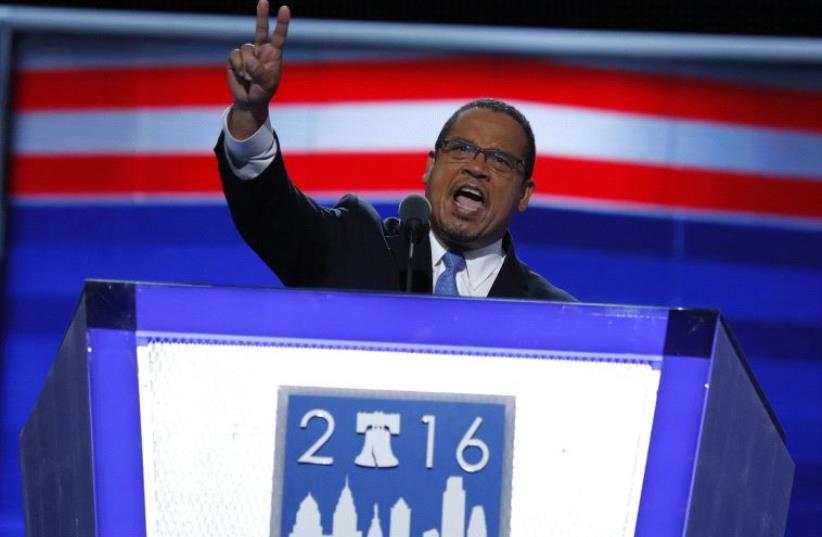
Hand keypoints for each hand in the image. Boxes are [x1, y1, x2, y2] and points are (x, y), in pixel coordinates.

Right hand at [226, 1, 289, 136]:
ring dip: (246, 65)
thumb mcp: (266, 85)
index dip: (281, 23)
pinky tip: (241, 75)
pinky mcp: (235, 58)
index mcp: (274, 54)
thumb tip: (250, 60)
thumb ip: (260, 72)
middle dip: (262, 15)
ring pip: (245, 48)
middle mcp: (261, 50)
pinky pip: (235, 55)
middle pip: (261, 29)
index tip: (284, 8)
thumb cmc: (263, 92)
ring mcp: (248, 53)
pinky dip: (238, 66)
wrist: (249, 100)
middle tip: (263, 0)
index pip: (279, 36)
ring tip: (250, 77)